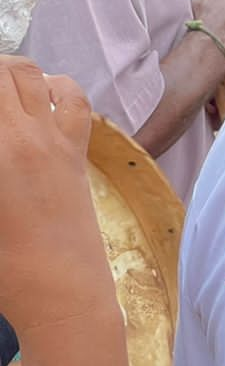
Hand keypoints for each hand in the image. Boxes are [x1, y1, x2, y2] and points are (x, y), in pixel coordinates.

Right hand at [0, 58, 111, 337]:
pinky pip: (72, 100)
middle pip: (5, 71)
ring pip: (34, 74)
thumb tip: (4, 147)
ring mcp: (58, 140)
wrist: (64, 294)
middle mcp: (29, 135)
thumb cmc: (7, 268)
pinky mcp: (76, 152)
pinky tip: (33, 100)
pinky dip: (51, 86)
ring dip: (8, 72)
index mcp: (2, 149)